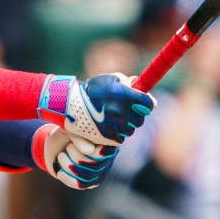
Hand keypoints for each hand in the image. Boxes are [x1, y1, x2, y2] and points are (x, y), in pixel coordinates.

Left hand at [38, 124, 116, 189]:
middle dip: (75, 156)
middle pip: (94, 164)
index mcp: (106, 141)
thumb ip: (80, 137)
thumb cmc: (66, 133)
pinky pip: (81, 185)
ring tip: (61, 156)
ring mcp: (100, 171)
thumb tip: (90, 150)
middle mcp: (108, 157)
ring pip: (87, 176)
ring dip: (68, 166)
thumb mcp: (70, 130)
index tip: (72, 143)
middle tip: (68, 147)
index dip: (84, 149)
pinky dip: (68, 178)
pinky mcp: (90, 182)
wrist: (55, 145)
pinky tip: (60, 172)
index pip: (101, 151)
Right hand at [40, 73, 154, 145]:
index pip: (147, 103)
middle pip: (140, 119)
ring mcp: (114, 126)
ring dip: (127, 125)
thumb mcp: (111, 80)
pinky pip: (121, 138)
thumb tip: (144, 90)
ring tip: (116, 118)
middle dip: (137, 114)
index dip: (148, 103)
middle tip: (128, 110)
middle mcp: (120, 111)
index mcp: (123, 95)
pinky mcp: (107, 137)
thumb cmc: (93, 89)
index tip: (146, 103)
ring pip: (131, 130)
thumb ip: (129, 84)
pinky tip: (110, 126)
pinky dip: (118, 133)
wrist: (71, 104)